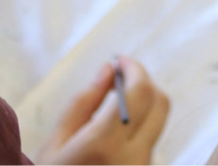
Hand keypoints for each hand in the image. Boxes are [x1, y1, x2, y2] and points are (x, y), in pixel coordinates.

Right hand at [37, 57, 169, 165]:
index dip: (133, 68)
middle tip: (120, 77)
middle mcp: (133, 156)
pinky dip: (140, 125)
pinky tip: (116, 129)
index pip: (139, 91)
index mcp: (105, 143)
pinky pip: (151, 140)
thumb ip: (85, 101)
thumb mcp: (56, 141)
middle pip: (160, 102)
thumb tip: (108, 69)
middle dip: (144, 82)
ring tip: (112, 105)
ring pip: (158, 121)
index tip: (120, 60)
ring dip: (143, 104)